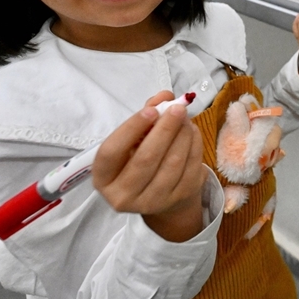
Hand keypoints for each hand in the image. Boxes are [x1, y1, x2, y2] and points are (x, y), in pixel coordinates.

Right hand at [92, 91, 206, 241]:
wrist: (162, 193)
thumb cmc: (141, 157)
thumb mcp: (135, 138)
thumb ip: (147, 114)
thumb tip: (165, 96)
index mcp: (104, 178)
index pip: (112, 152)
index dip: (131, 129)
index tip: (151, 111)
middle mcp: (123, 195)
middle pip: (145, 158)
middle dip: (165, 129)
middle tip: (178, 108)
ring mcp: (152, 202)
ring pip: (172, 162)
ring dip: (183, 134)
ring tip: (185, 119)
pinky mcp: (178, 199)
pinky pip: (191, 167)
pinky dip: (194, 144)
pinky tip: (192, 132)